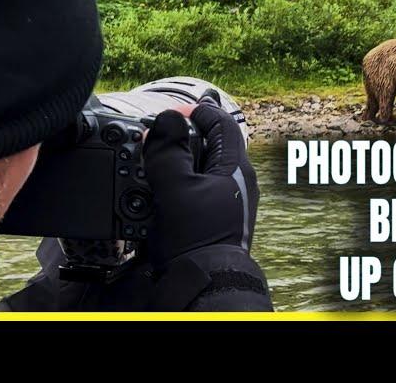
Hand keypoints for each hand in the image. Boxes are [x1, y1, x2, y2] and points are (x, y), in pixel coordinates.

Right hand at [142, 101, 257, 268]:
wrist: (206, 282)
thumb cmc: (196, 240)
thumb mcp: (175, 189)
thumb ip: (169, 151)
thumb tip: (168, 120)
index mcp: (236, 168)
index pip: (223, 122)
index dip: (197, 112)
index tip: (173, 115)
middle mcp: (239, 181)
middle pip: (212, 143)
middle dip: (184, 137)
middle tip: (159, 140)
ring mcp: (230, 199)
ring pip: (204, 166)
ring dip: (181, 161)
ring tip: (156, 166)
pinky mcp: (218, 215)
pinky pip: (199, 187)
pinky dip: (182, 182)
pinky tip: (163, 191)